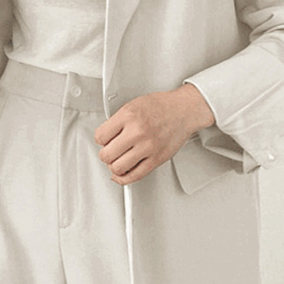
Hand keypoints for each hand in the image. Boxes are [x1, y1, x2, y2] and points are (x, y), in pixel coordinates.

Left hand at [93, 84, 214, 185]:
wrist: (183, 110)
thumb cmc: (160, 106)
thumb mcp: (133, 105)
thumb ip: (117, 121)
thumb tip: (104, 138)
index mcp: (129, 116)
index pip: (100, 137)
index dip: (101, 139)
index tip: (105, 139)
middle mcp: (137, 132)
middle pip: (106, 155)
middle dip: (106, 154)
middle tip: (110, 150)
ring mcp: (147, 147)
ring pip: (117, 168)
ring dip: (114, 166)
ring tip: (118, 159)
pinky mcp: (156, 159)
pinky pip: (134, 176)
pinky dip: (123, 178)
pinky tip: (122, 173)